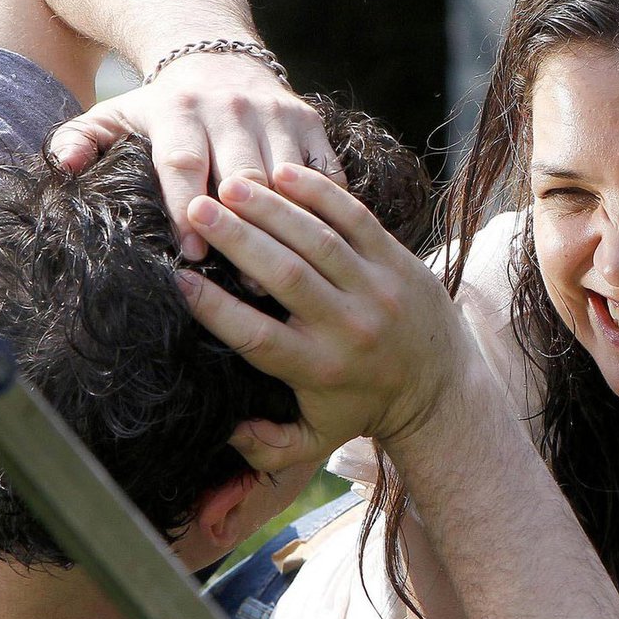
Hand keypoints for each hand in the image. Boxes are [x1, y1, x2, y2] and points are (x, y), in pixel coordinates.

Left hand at [47, 53, 344, 259]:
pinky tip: (315, 246)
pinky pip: (324, 174)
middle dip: (242, 226)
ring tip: (281, 272)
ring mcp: (277, 115)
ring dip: (285, 227)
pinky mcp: (310, 124)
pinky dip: (323, 210)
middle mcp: (231, 108)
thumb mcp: (116, 114)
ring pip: (286, 179)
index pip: (183, 162)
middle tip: (242, 279)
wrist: (216, 53)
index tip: (191, 252)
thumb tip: (64, 166)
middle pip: (242, 175)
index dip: (186, 208)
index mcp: (180, 109)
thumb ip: (82, 139)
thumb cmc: (163, 106)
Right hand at [177, 163, 468, 467]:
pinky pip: (355, 218)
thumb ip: (266, 446)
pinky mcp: (398, 260)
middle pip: (285, 276)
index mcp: (318, 368)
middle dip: (237, 240)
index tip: (178, 279)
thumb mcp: (315, 440)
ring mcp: (377, 289)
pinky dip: (320, 193)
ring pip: (318, 239)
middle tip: (196, 211)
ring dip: (272, 209)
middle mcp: (348, 327)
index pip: (257, 336)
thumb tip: (226, 430)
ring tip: (230, 186)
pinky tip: (281, 172)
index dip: (215, 308)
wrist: (440, 388)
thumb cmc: (361, 407)